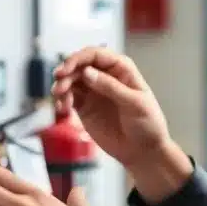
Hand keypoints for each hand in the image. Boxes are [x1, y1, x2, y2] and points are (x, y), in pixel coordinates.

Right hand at [51, 47, 168, 166]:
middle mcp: (105, 76)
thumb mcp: (134, 103)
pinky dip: (62, 100)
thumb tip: (87, 72)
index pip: (95, 54)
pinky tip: (63, 108)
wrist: (144, 151)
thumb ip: (111, 87)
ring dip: (61, 86)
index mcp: (121, 68)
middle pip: (79, 65)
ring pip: (70, 80)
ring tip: (59, 99)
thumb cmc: (147, 123)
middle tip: (59, 87)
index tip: (66, 69)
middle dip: (66, 73)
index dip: (78, 58)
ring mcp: (94, 91)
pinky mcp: (85, 107)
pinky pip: (68, 97)